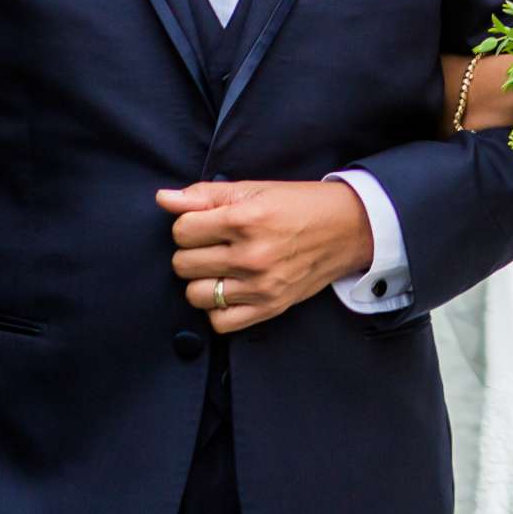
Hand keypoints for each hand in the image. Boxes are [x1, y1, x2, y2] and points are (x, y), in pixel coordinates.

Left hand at [158, 178, 374, 333]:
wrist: (349, 228)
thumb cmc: (300, 205)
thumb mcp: (255, 190)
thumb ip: (205, 195)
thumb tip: (163, 199)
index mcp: (246, 220)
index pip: (182, 230)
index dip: (187, 224)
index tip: (204, 223)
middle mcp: (251, 255)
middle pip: (183, 264)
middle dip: (191, 251)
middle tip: (213, 244)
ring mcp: (261, 285)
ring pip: (195, 295)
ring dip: (201, 281)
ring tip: (219, 267)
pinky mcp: (270, 307)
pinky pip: (220, 322)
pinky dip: (217, 309)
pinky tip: (228, 290)